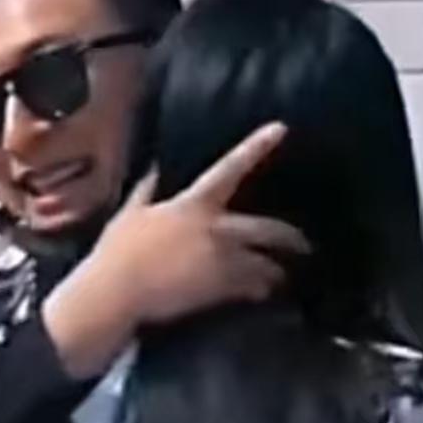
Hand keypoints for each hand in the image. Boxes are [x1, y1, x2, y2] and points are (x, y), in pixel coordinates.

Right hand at [44, 123, 309, 378]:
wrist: (118, 292)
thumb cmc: (118, 251)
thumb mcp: (130, 214)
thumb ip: (147, 190)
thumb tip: (155, 169)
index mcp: (194, 204)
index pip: (230, 167)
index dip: (256, 146)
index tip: (280, 128)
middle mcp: (216, 229)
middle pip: (267, 228)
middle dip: (291, 238)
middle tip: (304, 245)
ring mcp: (222, 261)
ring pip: (265, 263)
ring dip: (276, 270)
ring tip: (282, 276)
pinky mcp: (221, 290)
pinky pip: (252, 288)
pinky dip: (259, 289)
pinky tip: (263, 294)